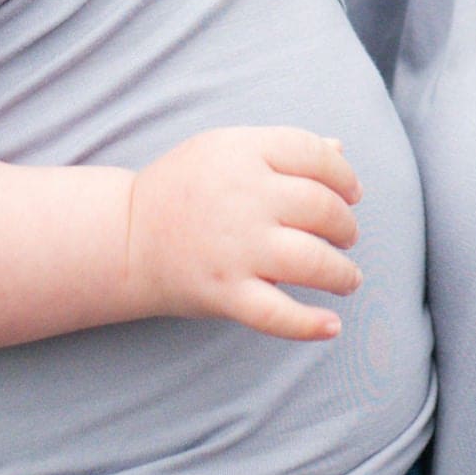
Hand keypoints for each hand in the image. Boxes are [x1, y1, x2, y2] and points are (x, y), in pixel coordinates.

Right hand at [127, 128, 361, 340]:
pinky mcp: (223, 291)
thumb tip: (340, 148)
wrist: (122, 237)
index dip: (345, 175)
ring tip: (349, 278)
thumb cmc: (182, 189)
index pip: (316, 155)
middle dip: (346, 226)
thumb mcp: (224, 150)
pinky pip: (277, 314)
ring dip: (342, 273)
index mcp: (242, 153)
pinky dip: (309, 324)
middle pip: (321, 207)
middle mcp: (242, 197)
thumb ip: (282, 148)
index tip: (353, 194)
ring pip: (313, 261)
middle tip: (347, 237)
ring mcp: (234, 247)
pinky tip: (331, 326)